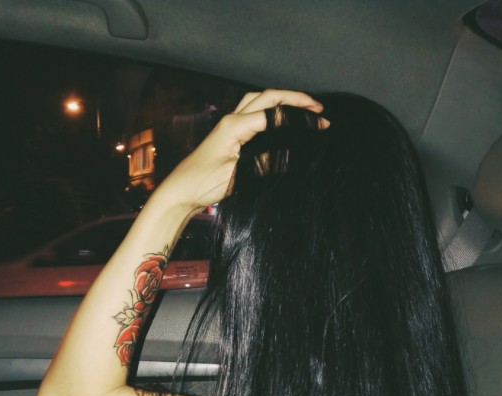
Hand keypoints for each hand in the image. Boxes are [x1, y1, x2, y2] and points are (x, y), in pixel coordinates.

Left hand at [155, 89, 326, 213]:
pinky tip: (279, 120)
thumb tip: (287, 154)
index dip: (300, 119)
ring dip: (282, 100)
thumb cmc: (203, 184)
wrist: (181, 192)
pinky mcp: (229, 135)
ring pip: (259, 101)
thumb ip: (262, 163)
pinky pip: (253, 113)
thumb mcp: (236, 176)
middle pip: (268, 97)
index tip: (321, 124)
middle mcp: (232, 120)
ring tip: (303, 108)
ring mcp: (229, 125)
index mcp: (234, 125)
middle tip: (318, 108)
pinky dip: (271, 111)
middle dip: (295, 99)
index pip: (275, 114)